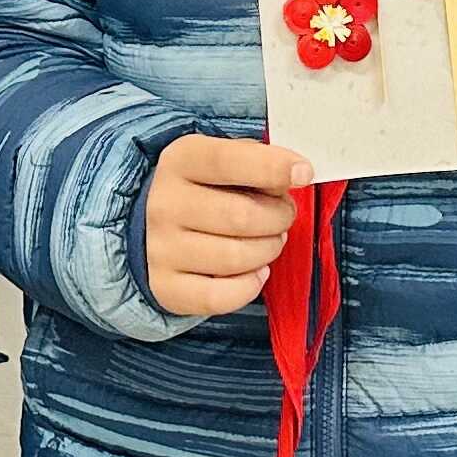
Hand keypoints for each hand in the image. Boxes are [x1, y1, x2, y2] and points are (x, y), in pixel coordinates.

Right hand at [144, 132, 307, 319]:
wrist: (152, 226)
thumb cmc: (205, 189)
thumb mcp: (222, 160)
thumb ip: (256, 161)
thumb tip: (297, 173)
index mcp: (181, 160)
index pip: (227, 160)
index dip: (272, 167)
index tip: (304, 173)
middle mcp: (164, 203)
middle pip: (241, 216)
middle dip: (279, 217)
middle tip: (284, 215)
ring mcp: (161, 248)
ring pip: (236, 258)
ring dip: (268, 250)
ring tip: (270, 241)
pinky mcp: (165, 287)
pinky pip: (220, 297)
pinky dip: (249, 286)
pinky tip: (255, 272)